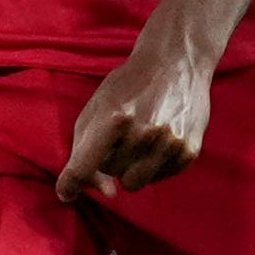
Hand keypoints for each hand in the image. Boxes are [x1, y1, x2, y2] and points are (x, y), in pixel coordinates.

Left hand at [57, 38, 210, 200]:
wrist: (176, 61)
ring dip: (130, 166)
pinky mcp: (188, 150)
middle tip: (120, 133)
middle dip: (110, 157)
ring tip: (138, 139)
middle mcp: (143, 133)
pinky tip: (158, 140)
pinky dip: (153, 165)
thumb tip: (106, 193)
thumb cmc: (129, 86)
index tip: (65, 193)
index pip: (83, 167)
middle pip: (110, 173)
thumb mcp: (96, 107)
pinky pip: (159, 178)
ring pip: (133, 183)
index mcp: (113, 118)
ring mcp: (168, 143)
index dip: (70, 184)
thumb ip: (85, 150)